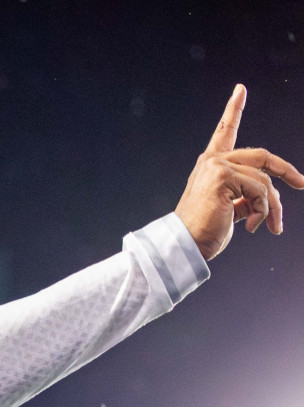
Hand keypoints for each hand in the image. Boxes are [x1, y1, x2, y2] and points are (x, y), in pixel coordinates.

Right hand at [175, 84, 303, 259]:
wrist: (186, 245)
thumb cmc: (204, 230)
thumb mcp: (231, 208)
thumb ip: (247, 195)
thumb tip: (270, 198)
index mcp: (211, 166)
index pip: (224, 133)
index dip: (233, 110)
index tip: (240, 90)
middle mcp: (212, 162)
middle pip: (262, 157)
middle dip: (286, 171)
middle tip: (302, 184)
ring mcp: (217, 167)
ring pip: (264, 181)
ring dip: (273, 206)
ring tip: (272, 225)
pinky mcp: (222, 177)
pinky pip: (259, 190)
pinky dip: (263, 211)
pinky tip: (253, 225)